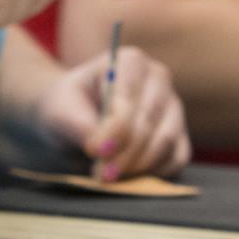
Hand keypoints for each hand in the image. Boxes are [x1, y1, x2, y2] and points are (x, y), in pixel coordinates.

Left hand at [36, 47, 190, 180]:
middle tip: (101, 175)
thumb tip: (100, 149)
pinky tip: (130, 178)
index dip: (114, 128)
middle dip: (124, 152)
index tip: (95, 151)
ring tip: (110, 178)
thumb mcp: (60, 112)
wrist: (74, 118)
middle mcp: (158, 78)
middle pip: (149, 120)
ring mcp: (173, 106)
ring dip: (138, 165)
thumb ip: (77, 125)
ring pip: (166, 139)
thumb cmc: (67, 108)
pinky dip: (156, 172)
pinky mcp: (179, 134)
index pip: (127, 97)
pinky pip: (177, 157)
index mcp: (129, 61)